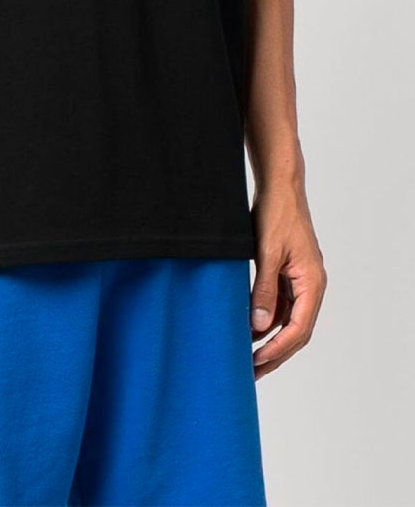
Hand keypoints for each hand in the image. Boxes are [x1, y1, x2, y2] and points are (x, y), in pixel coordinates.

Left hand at [250, 183, 326, 378]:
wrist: (279, 186)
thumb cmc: (277, 213)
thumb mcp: (267, 253)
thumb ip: (263, 290)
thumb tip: (258, 327)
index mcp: (312, 282)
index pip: (299, 328)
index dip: (278, 349)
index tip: (257, 363)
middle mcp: (310, 285)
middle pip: (296, 330)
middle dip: (275, 353)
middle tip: (252, 372)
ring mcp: (300, 280)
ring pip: (287, 319)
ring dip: (269, 338)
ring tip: (246, 356)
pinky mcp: (288, 273)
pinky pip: (280, 304)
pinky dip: (265, 318)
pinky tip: (248, 328)